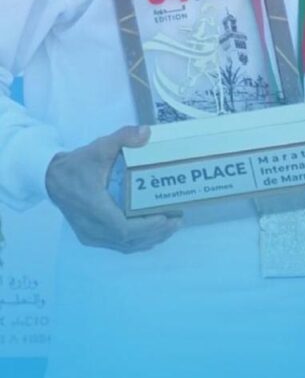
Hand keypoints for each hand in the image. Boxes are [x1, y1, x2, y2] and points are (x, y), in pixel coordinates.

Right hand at [45, 125, 180, 251]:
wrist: (52, 179)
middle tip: (178, 220)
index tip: (165, 218)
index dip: (146, 227)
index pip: (122, 228)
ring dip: (149, 238)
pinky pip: (118, 244)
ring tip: (171, 226)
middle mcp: (92, 227)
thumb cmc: (78, 164)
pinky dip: (137, 241)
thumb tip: (147, 133)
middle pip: (128, 240)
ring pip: (124, 245)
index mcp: (94, 207)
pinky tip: (153, 233)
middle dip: (155, 232)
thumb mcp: (100, 147)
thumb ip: (123, 138)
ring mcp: (91, 235)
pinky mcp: (91, 236)